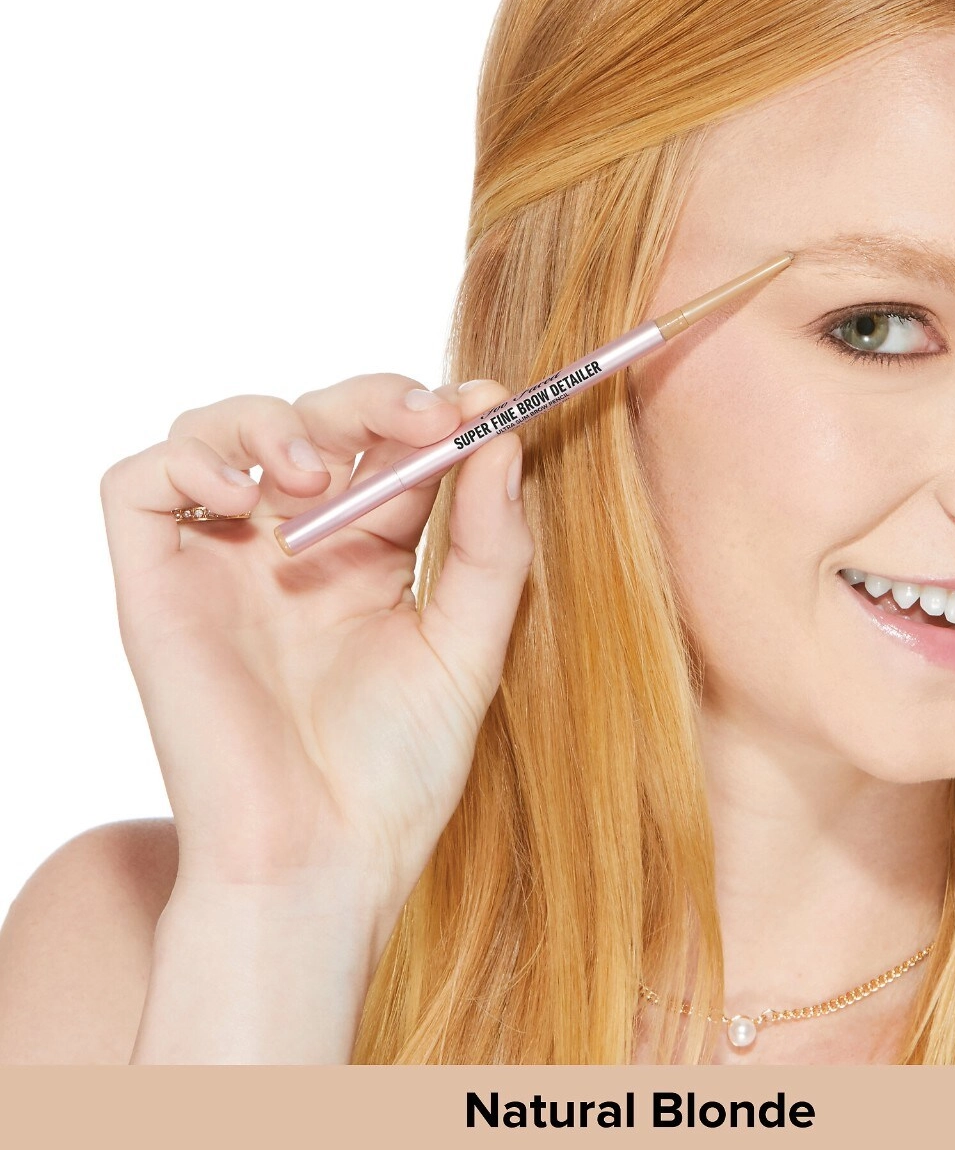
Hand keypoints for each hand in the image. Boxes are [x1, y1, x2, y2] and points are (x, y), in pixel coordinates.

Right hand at [100, 374, 532, 938]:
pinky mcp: (157, 587)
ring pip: (224, 429)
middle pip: (317, 419)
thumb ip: (491, 547)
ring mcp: (223, 562)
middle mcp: (293, 547)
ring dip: (279, 421)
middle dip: (371, 400)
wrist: (321, 863)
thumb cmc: (398, 772)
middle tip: (425, 417)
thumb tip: (504, 440)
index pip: (394, 448)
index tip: (486, 400)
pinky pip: (140, 486)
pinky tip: (244, 494)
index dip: (435, 414)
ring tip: (322, 473)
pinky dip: (187, 459)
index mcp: (370, 556)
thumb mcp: (468, 647)